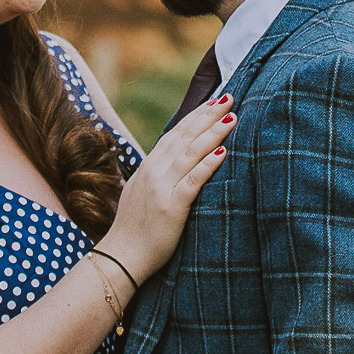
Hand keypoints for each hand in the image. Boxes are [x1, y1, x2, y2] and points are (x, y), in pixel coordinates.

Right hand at [104, 95, 234, 281]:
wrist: (122, 256)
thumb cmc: (136, 229)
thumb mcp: (143, 193)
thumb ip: (159, 175)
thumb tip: (176, 162)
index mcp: (149, 166)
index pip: (176, 133)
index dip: (196, 115)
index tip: (214, 101)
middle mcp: (155, 171)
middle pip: (185, 136)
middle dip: (208, 115)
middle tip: (229, 97)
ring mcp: (162, 188)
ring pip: (190, 153)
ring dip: (212, 133)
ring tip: (232, 118)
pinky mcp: (172, 206)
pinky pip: (193, 181)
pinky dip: (208, 165)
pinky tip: (223, 152)